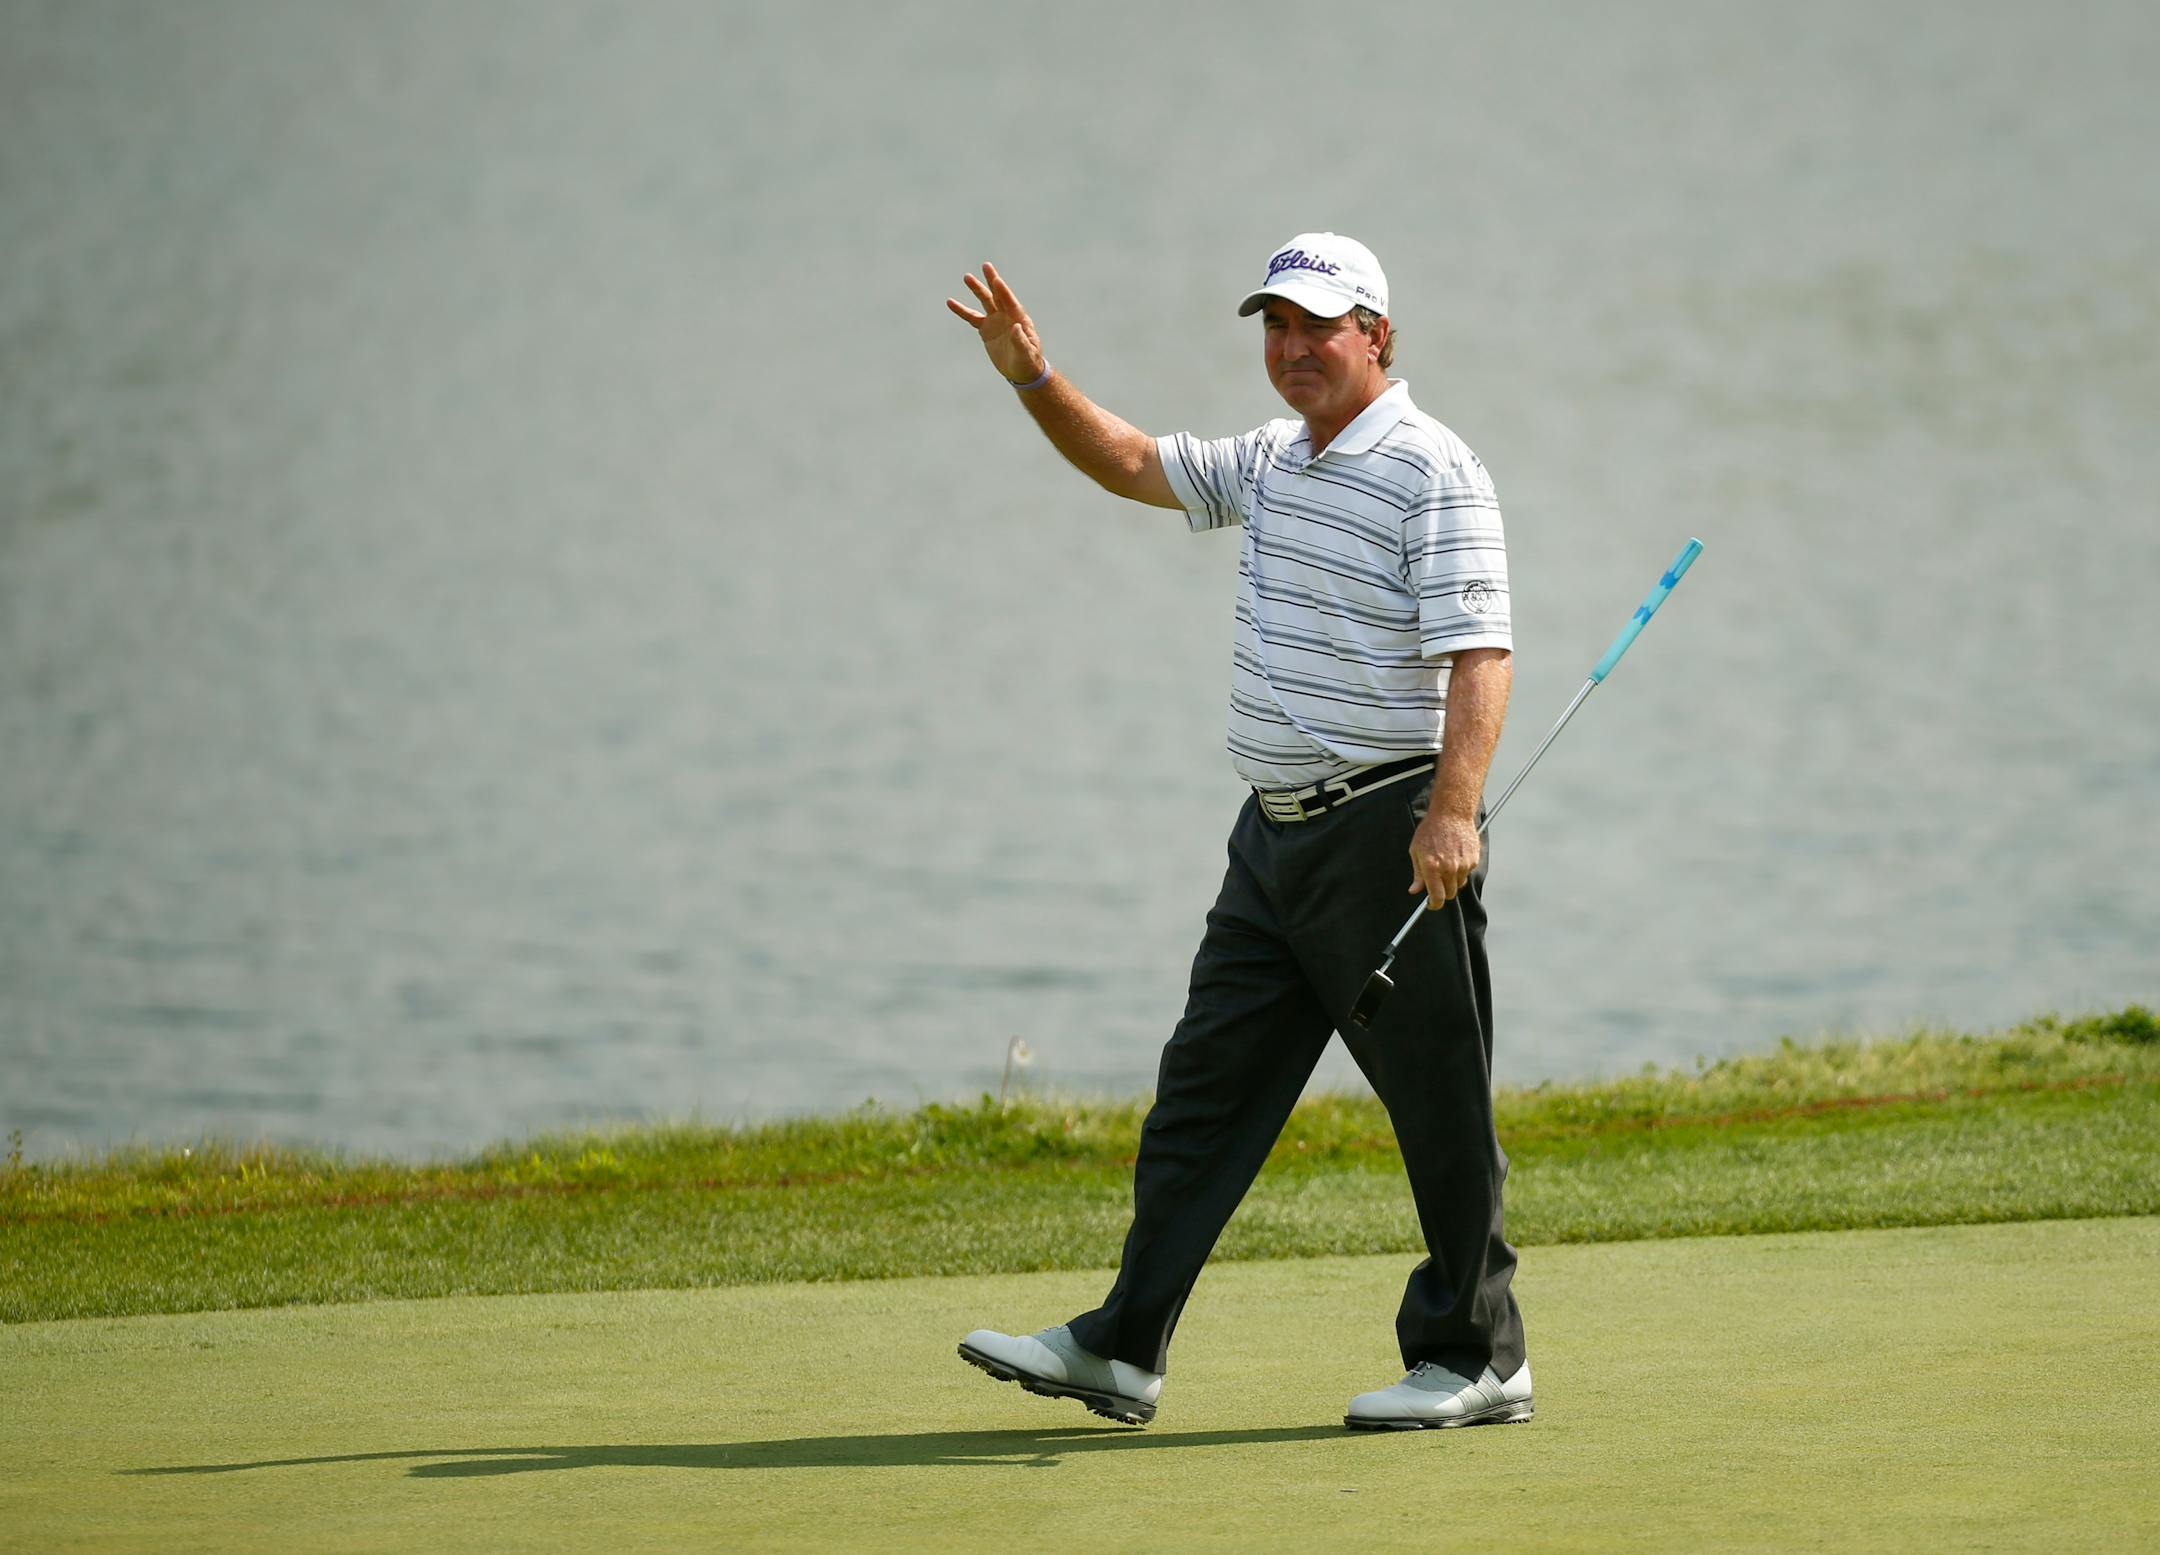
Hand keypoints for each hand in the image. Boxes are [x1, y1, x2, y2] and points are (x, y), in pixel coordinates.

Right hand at [946, 261, 1046, 383]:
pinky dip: (961, 310)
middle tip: (986, 266)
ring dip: (977, 289)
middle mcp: (1007, 316)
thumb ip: (1021, 341)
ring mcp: (996, 320)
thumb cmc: (1028, 362)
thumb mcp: (1026, 353)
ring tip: (967, 277)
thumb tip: (1016, 327)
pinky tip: (950, 302)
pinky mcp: (986, 329)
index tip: (996, 280)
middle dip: (991, 281)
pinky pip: (971, 317)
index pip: (1010, 302)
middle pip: (998, 295)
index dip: (1003, 292)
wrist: (1021, 371)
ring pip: (985, 302)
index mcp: (1019, 319)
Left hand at [1408, 810, 1479, 909]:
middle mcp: (1449, 868)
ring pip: (1459, 884)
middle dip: (1443, 892)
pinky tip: (1455, 855)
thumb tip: (1415, 889)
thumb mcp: (1416, 850)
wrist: (1451, 813)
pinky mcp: (1473, 859)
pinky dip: (1462, 869)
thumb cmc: (1431, 829)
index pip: (1437, 897)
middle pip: (1450, 894)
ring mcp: (1463, 864)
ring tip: (1447, 863)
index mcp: (1432, 867)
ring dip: (1453, 880)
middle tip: (1438, 882)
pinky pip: (1467, 872)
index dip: (1434, 904)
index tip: (1432, 904)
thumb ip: (1417, 873)